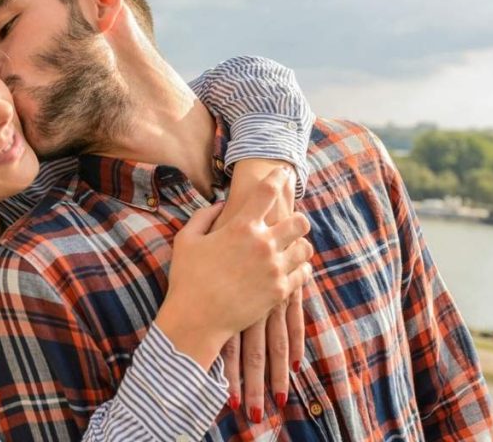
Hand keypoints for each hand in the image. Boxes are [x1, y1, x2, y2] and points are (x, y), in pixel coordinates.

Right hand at [155, 167, 312, 370]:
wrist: (196, 319)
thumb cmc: (187, 278)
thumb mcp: (186, 240)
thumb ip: (204, 216)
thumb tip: (221, 205)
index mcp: (241, 227)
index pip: (268, 192)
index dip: (278, 178)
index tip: (282, 173)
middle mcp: (263, 244)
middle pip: (300, 221)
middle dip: (297, 219)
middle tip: (290, 224)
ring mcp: (275, 269)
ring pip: (306, 247)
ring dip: (299, 245)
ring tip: (290, 248)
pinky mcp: (280, 291)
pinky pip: (304, 273)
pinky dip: (300, 268)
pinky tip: (290, 268)